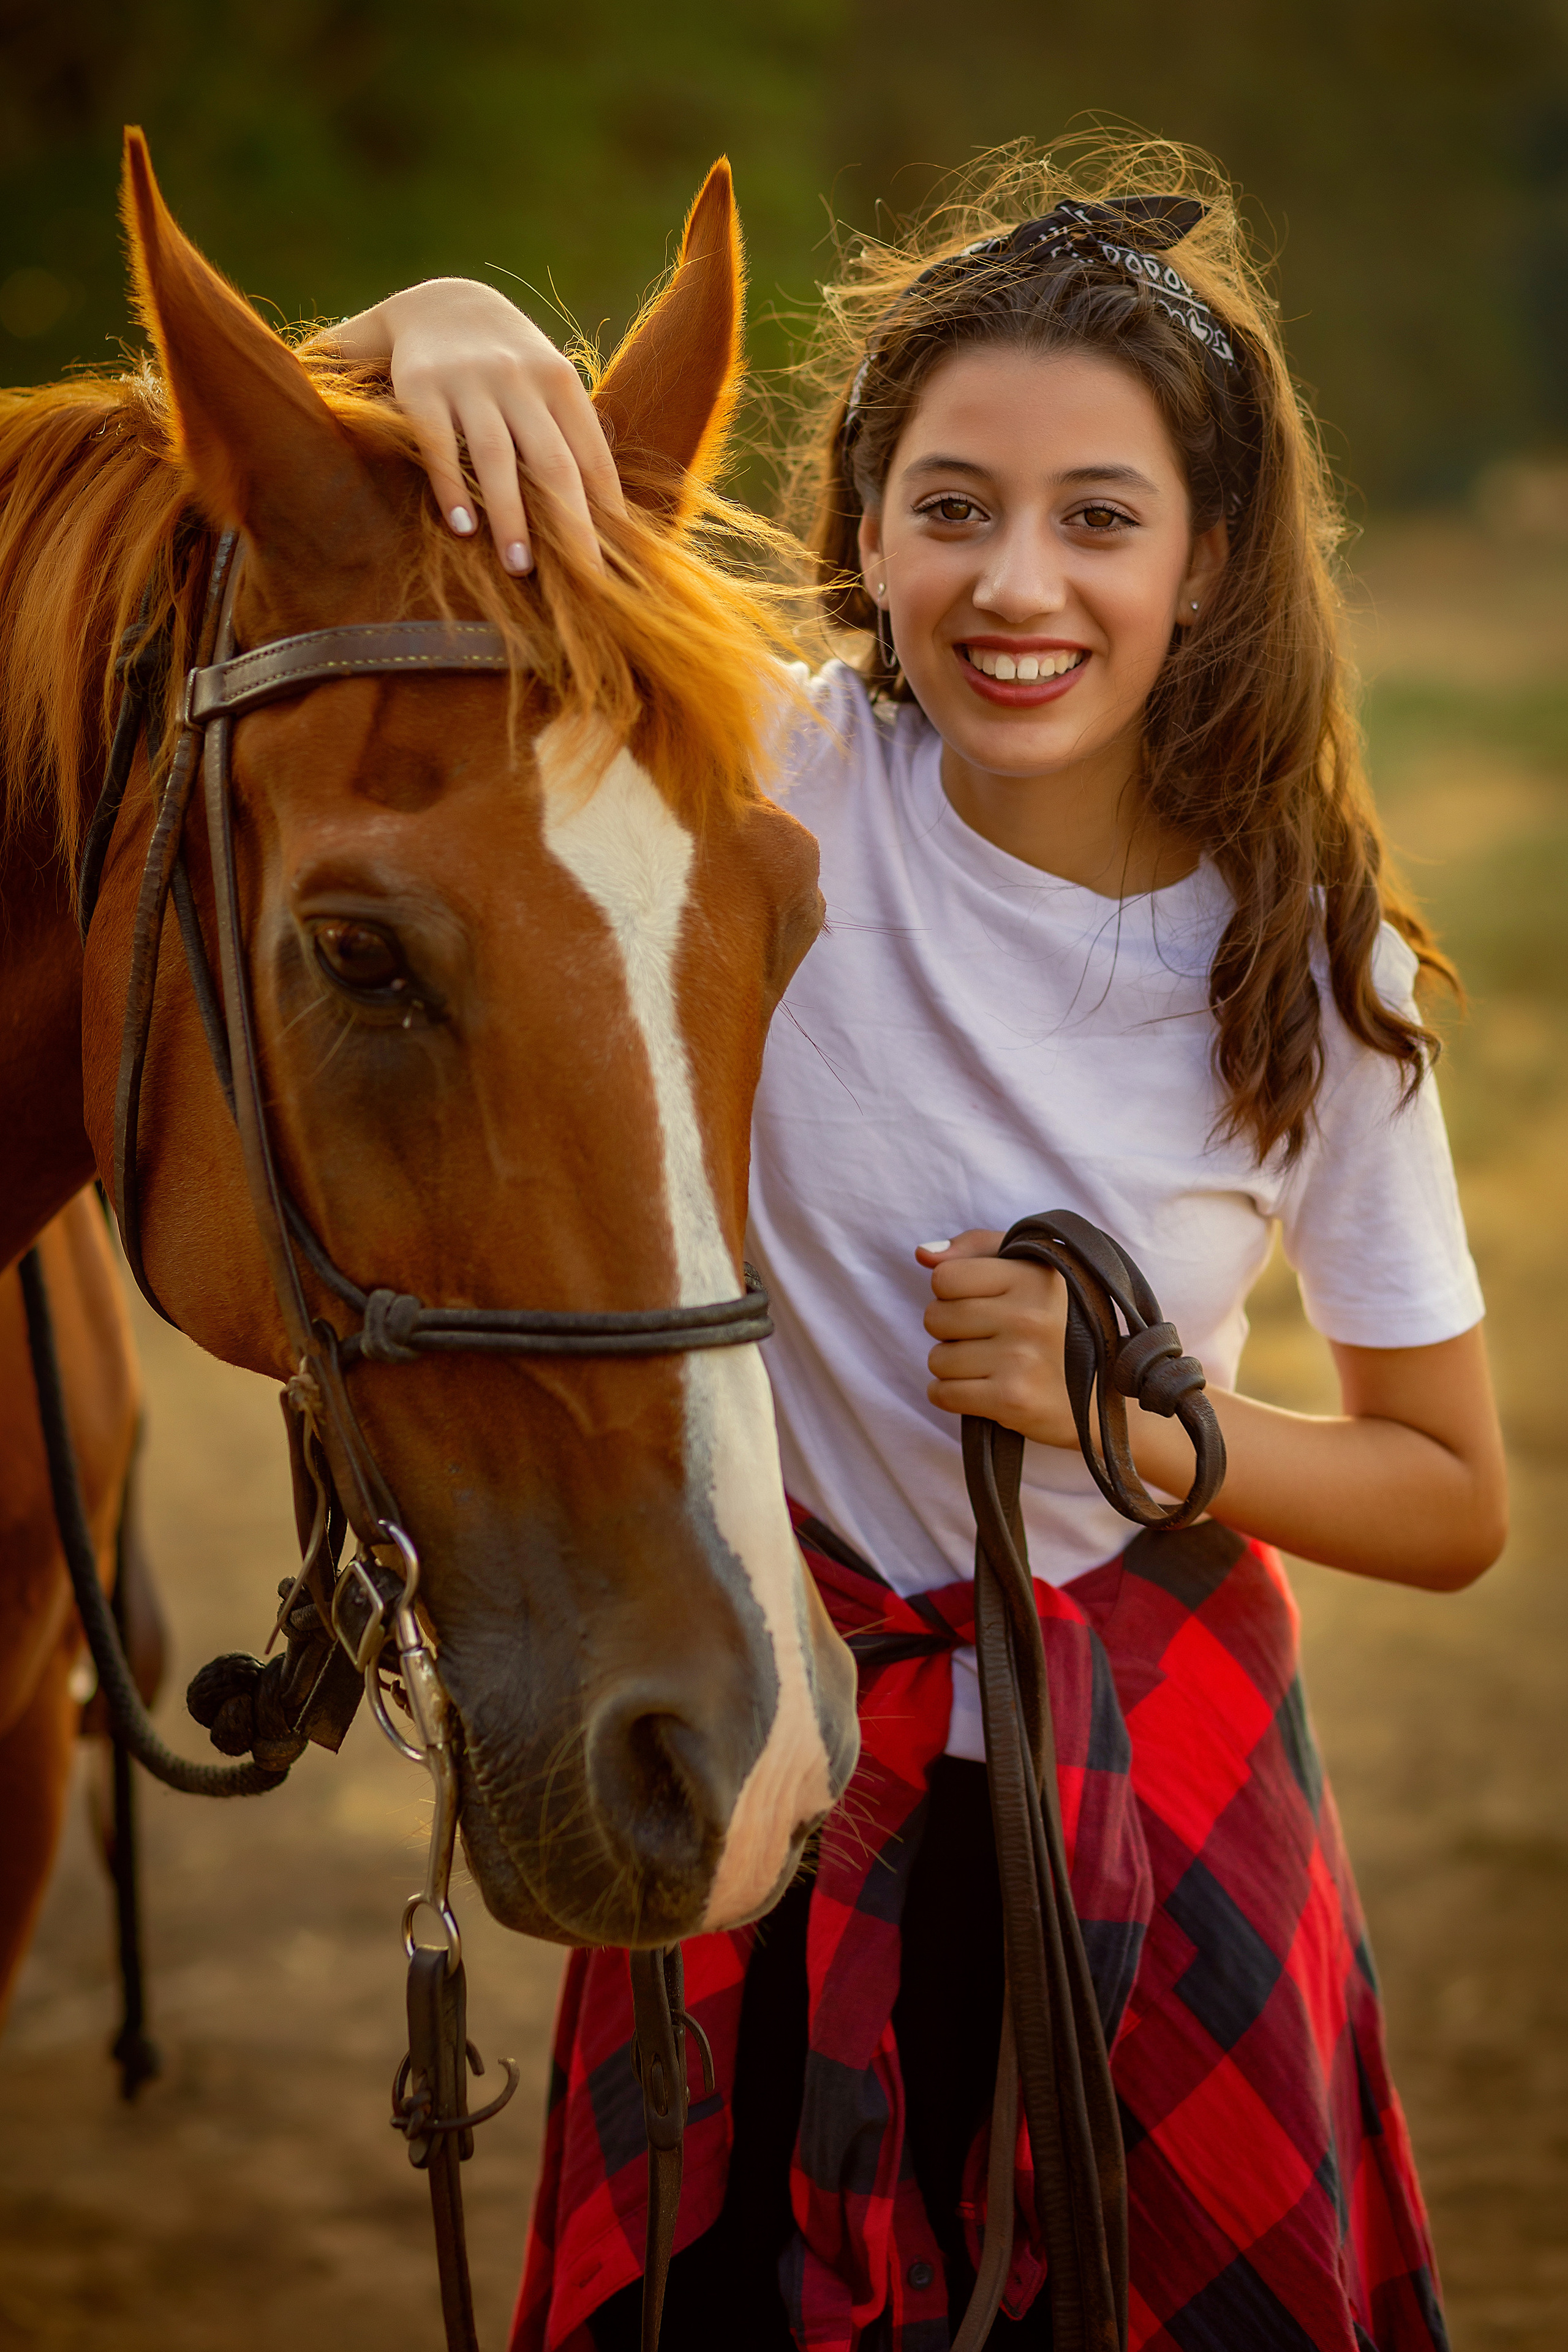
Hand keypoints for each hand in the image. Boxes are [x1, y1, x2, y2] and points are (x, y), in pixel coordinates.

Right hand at [332, 279, 625, 574]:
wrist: (441, 302)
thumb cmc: (509, 364)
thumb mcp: (548, 383)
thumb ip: (573, 434)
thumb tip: (610, 513)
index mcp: (559, 382)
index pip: (591, 455)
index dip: (606, 510)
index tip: (614, 562)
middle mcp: (518, 379)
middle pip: (552, 461)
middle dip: (569, 524)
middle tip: (579, 578)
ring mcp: (469, 381)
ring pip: (497, 456)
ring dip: (511, 516)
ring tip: (520, 568)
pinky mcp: (421, 385)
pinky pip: (439, 444)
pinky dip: (452, 487)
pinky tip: (463, 528)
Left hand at [918, 1231, 1075, 1447]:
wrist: (1110, 1397)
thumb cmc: (1063, 1325)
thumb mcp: (1035, 1269)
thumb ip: (978, 1249)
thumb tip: (923, 1255)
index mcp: (1034, 1276)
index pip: (945, 1278)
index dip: (953, 1293)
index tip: (980, 1303)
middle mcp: (1028, 1315)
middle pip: (935, 1318)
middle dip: (951, 1330)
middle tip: (987, 1338)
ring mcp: (1020, 1360)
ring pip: (937, 1359)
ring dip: (954, 1366)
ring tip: (991, 1365)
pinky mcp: (1012, 1400)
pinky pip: (942, 1393)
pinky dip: (952, 1395)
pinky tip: (983, 1389)